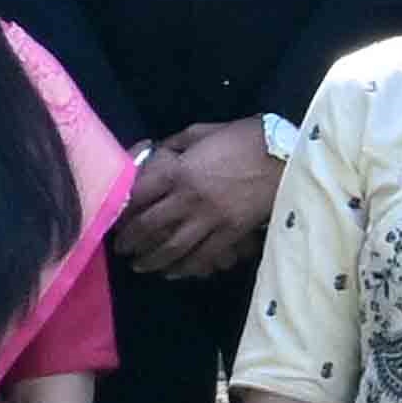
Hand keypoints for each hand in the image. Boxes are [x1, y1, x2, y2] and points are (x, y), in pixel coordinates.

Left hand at [104, 120, 286, 280]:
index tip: (116, 218)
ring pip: (172, 247)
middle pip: (150, 226)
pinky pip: (202, 256)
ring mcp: (210, 219)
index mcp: (179, 171)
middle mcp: (189, 199)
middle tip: (121, 248)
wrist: (286, 156)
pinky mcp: (230, 233)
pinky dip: (185, 267)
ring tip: (140, 265)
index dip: (123, 209)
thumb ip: (176, 145)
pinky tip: (173, 271)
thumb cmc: (245, 138)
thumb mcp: (203, 131)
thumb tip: (156, 154)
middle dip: (131, 240)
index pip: (139, 195)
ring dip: (152, 259)